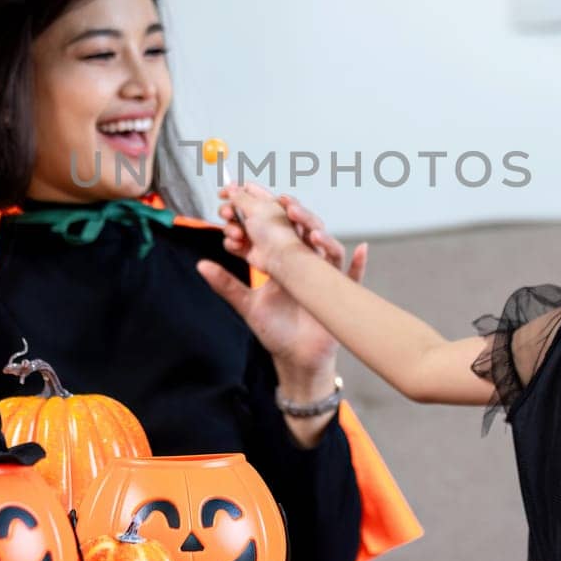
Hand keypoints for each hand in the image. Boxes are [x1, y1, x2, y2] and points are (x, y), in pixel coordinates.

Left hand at [197, 185, 367, 382]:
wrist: (296, 359)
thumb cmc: (275, 330)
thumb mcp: (247, 305)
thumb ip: (226, 284)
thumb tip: (201, 265)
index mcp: (284, 262)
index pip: (275, 232)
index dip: (263, 218)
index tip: (249, 208)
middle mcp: (305, 265)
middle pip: (303, 232)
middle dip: (294, 215)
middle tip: (281, 202)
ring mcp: (323, 278)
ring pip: (326, 248)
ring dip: (320, 234)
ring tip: (307, 226)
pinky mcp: (337, 296)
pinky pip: (352, 278)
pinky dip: (358, 264)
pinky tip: (358, 249)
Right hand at [212, 183, 303, 273]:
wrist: (279, 257)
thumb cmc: (276, 232)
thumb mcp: (256, 207)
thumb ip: (240, 196)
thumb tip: (231, 187)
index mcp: (265, 202)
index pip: (247, 190)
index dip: (233, 190)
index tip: (222, 194)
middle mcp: (259, 216)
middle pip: (234, 207)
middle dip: (228, 211)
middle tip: (228, 214)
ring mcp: (252, 232)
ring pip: (230, 226)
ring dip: (231, 229)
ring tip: (238, 235)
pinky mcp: (247, 247)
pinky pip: (231, 242)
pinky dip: (233, 243)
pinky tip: (239, 245)